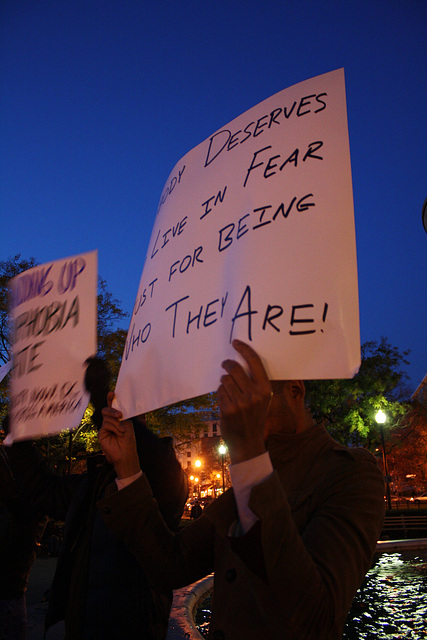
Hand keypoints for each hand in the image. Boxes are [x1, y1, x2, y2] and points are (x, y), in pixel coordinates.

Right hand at [99, 392, 140, 478]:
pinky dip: (114, 428)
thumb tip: (118, 407)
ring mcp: (105, 427)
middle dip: (113, 410)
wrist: (126, 454)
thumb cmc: (128, 440)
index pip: (113, 406)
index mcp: (117, 418)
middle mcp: (110, 421)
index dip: (111, 399)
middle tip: (120, 415)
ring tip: (122, 431)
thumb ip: (122, 415)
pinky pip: (106, 425)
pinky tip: (119, 433)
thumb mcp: (128, 424)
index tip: (112, 393)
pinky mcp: (101, 433)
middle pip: (107, 410)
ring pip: (107, 417)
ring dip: (117, 423)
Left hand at [217, 340, 271, 463]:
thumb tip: (242, 361)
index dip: (244, 349)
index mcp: (266, 389)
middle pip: (235, 368)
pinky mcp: (227, 409)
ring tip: (229, 391)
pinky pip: (219, 391)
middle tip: (225, 364)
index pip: (254, 362)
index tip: (235, 343)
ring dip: (224, 382)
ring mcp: (240, 402)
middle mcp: (254, 395)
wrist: (248, 443)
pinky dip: (221, 394)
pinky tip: (226, 402)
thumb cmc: (255, 418)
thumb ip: (256, 383)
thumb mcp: (263, 400)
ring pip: (225, 380)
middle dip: (227, 364)